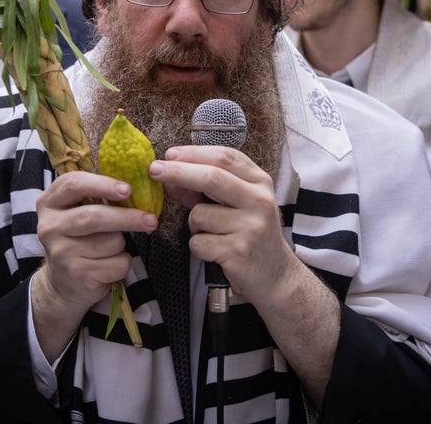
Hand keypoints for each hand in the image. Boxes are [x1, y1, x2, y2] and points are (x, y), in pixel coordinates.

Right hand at [31, 170, 157, 359]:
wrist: (63, 283)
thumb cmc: (78, 239)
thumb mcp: (77, 212)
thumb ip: (96, 197)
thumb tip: (136, 185)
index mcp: (49, 202)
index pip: (73, 184)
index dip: (103, 184)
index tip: (128, 189)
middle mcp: (49, 226)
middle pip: (94, 216)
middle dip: (127, 217)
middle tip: (150, 219)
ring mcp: (60, 252)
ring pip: (110, 242)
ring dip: (122, 244)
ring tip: (113, 247)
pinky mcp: (76, 274)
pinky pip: (116, 264)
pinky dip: (123, 263)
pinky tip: (110, 265)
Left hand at [153, 144, 341, 404]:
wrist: (276, 277)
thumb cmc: (252, 234)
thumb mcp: (240, 204)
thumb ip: (210, 187)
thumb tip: (171, 175)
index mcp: (261, 183)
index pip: (225, 157)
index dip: (194, 153)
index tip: (169, 153)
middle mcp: (260, 201)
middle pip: (212, 177)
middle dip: (178, 172)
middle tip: (154, 170)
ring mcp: (251, 227)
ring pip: (199, 215)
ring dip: (193, 225)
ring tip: (213, 235)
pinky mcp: (238, 252)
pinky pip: (198, 243)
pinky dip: (198, 247)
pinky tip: (216, 253)